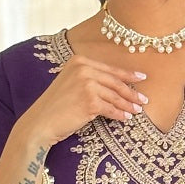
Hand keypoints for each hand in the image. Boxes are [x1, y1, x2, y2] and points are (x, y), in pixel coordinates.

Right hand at [18, 52, 149, 147]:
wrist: (40, 123)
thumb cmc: (55, 107)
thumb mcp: (70, 84)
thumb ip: (88, 79)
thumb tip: (115, 85)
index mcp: (79, 61)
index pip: (109, 69)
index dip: (127, 74)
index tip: (141, 77)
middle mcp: (83, 69)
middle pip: (115, 82)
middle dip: (132, 92)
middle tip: (144, 99)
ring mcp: (87, 85)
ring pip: (115, 96)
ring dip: (128, 104)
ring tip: (137, 110)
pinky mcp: (90, 102)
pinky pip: (111, 109)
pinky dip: (120, 114)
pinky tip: (126, 118)